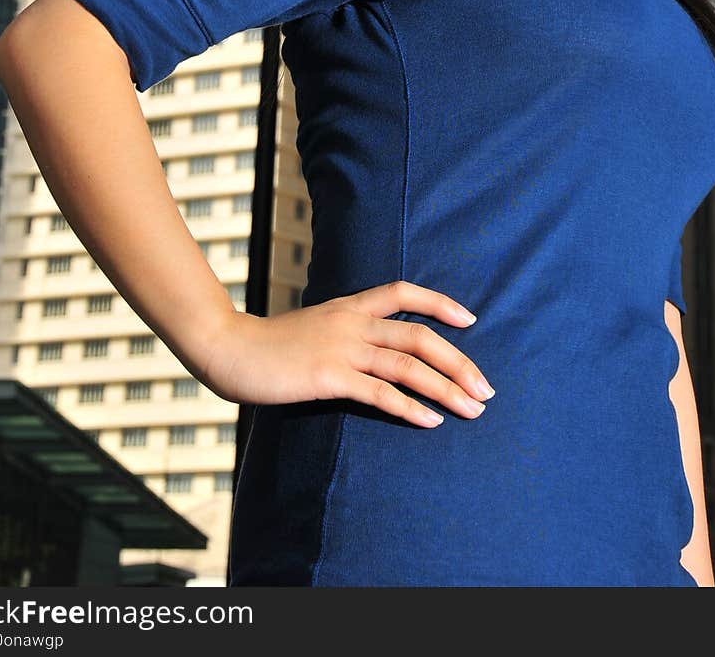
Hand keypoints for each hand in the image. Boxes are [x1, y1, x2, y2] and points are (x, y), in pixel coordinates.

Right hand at [200, 280, 494, 426]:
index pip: (403, 292)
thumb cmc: (270, 346)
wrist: (229, 348)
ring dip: (447, 388)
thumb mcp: (314, 327)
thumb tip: (372, 350)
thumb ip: (344, 333)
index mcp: (348, 305)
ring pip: (408, 365)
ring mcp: (341, 348)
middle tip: (486, 388)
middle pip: (419, 336)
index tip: (470, 320)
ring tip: (472, 408)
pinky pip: (380, 393)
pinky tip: (431, 421)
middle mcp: (351, 322)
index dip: (440, 303)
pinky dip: (410, 407)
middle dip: (459, 362)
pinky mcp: (329, 376)